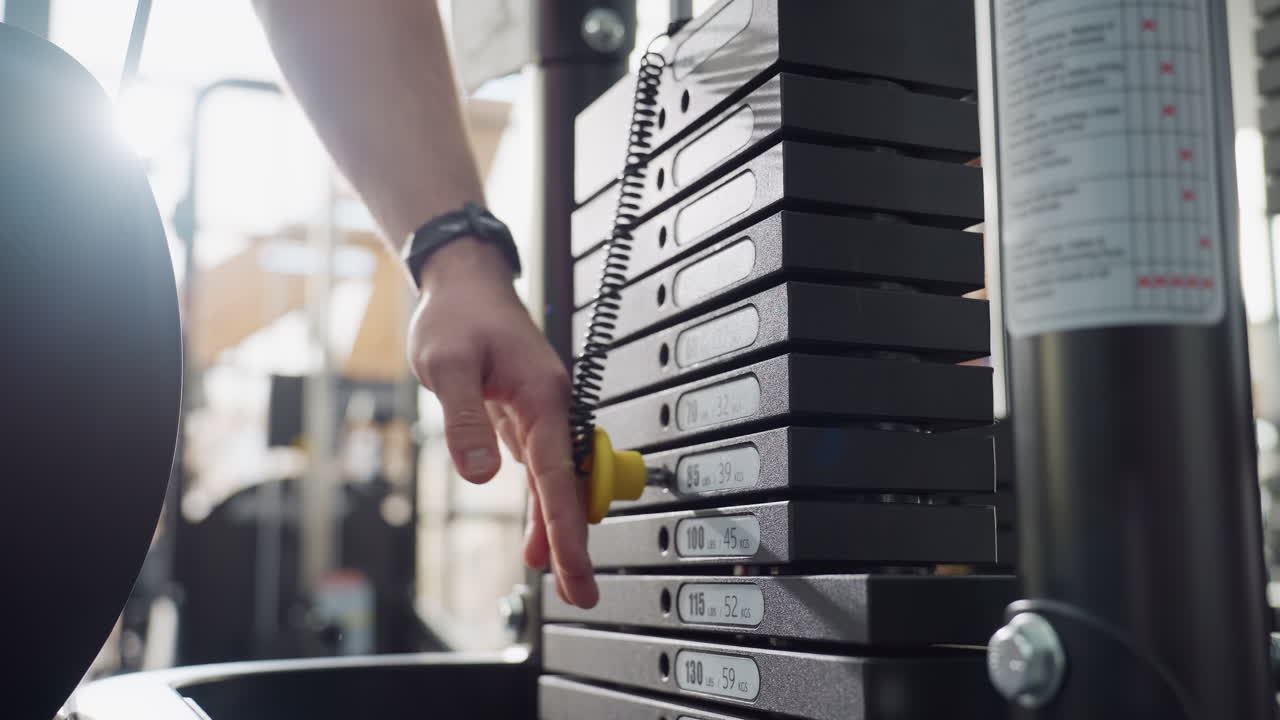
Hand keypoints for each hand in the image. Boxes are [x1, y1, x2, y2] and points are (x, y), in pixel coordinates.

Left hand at [409, 237, 597, 607]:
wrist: (463, 281)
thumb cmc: (456, 314)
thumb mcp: (446, 365)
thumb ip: (465, 421)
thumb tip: (482, 475)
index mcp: (542, 395)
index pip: (557, 475)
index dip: (565, 527)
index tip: (570, 568)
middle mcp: (551, 405)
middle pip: (569, 485)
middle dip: (574, 540)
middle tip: (580, 591)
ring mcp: (542, 410)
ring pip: (557, 479)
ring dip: (558, 525)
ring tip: (558, 575)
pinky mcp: (527, 412)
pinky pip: (542, 466)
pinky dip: (543, 500)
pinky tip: (538, 532)